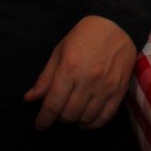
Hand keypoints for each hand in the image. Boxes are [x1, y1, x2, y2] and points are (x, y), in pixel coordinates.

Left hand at [25, 15, 136, 130]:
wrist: (118, 24)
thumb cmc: (85, 36)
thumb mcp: (60, 51)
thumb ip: (46, 77)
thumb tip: (30, 98)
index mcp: (69, 69)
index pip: (52, 104)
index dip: (43, 119)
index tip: (39, 125)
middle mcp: (88, 81)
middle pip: (69, 114)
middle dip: (59, 118)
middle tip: (58, 111)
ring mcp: (105, 87)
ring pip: (86, 118)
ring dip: (76, 120)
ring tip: (72, 114)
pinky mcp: (119, 90)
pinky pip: (106, 116)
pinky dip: (94, 123)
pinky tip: (87, 119)